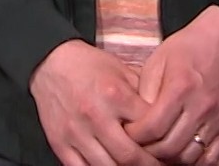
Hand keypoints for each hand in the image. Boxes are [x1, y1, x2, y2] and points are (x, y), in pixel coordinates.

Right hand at [29, 40, 159, 165]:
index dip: (162, 141)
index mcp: (115, 95)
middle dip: (149, 165)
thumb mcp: (122, 71)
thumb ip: (144, 94)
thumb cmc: (90, 67)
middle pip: (130, 156)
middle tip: (158, 165)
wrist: (50, 63)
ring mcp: (75, 132)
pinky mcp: (60, 143)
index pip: (148, 129)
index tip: (168, 146)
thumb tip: (167, 118)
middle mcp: (95, 116)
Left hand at [125, 8, 218, 164]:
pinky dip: (193, 164)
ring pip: (190, 157)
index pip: (153, 127)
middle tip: (137, 147)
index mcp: (181, 88)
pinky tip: (179, 158)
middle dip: (149, 152)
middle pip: (170, 147)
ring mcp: (217, 121)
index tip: (125, 133)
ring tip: (156, 154)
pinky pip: (211, 159)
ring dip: (169, 160)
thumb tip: (134, 122)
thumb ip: (145, 93)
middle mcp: (201, 107)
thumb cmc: (185, 50)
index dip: (135, 136)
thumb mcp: (157, 62)